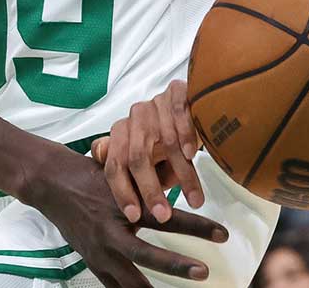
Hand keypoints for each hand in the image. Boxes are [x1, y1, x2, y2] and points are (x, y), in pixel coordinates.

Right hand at [25, 145, 226, 287]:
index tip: (222, 235)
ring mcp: (99, 252)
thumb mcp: (124, 173)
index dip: (197, 227)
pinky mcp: (93, 263)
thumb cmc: (91, 174)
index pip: (168, 218)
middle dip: (178, 266)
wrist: (52, 185)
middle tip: (204, 272)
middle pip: (148, 256)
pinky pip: (115, 286)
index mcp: (125, 206)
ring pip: (131, 280)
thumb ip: (152, 184)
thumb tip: (185, 180)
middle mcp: (112, 232)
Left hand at [92, 80, 204, 222]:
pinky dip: (186, 136)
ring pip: (166, 142)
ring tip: (194, 199)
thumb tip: (128, 203)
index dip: (122, 192)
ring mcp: (155, 103)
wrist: (194, 103)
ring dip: (182, 173)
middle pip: (137, 157)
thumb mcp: (150, 158)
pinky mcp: (177, 91)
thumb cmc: (169, 137)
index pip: (114, 165)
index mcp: (121, 133)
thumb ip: (134, 175)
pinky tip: (193, 155)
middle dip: (150, 190)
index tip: (134, 216)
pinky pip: (179, 115)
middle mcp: (134, 117)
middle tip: (163, 215)